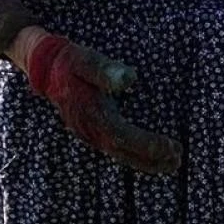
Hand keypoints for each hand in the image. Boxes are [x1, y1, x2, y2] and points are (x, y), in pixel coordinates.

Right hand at [24, 34, 182, 174]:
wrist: (46, 67)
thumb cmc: (71, 61)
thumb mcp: (87, 59)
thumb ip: (105, 69)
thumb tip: (130, 78)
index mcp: (91, 113)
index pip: (122, 136)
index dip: (147, 144)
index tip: (171, 146)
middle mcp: (89, 129)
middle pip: (123, 151)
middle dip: (151, 159)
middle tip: (177, 161)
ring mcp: (88, 133)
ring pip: (119, 154)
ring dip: (145, 162)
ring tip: (171, 164)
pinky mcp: (91, 132)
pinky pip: (114, 149)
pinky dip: (134, 156)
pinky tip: (150, 158)